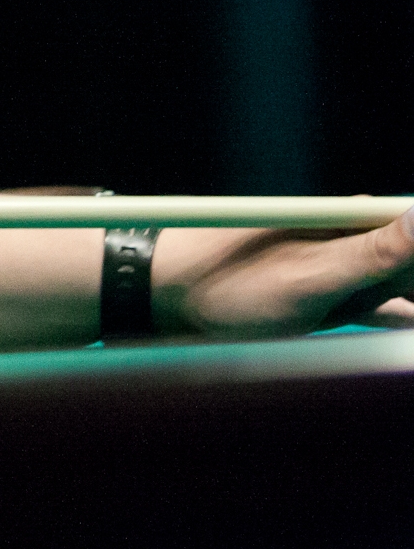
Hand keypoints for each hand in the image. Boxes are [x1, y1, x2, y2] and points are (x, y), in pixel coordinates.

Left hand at [154, 210, 413, 336]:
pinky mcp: (334, 300)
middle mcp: (357, 238)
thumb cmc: (225, 285)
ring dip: (407, 304)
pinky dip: (404, 318)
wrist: (160, 301)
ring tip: (406, 324)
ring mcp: (347, 270)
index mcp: (355, 220)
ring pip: (405, 286)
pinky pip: (389, 310)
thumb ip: (378, 253)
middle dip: (413, 282)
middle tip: (409, 310)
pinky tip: (404, 328)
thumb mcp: (308, 276)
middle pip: (412, 259)